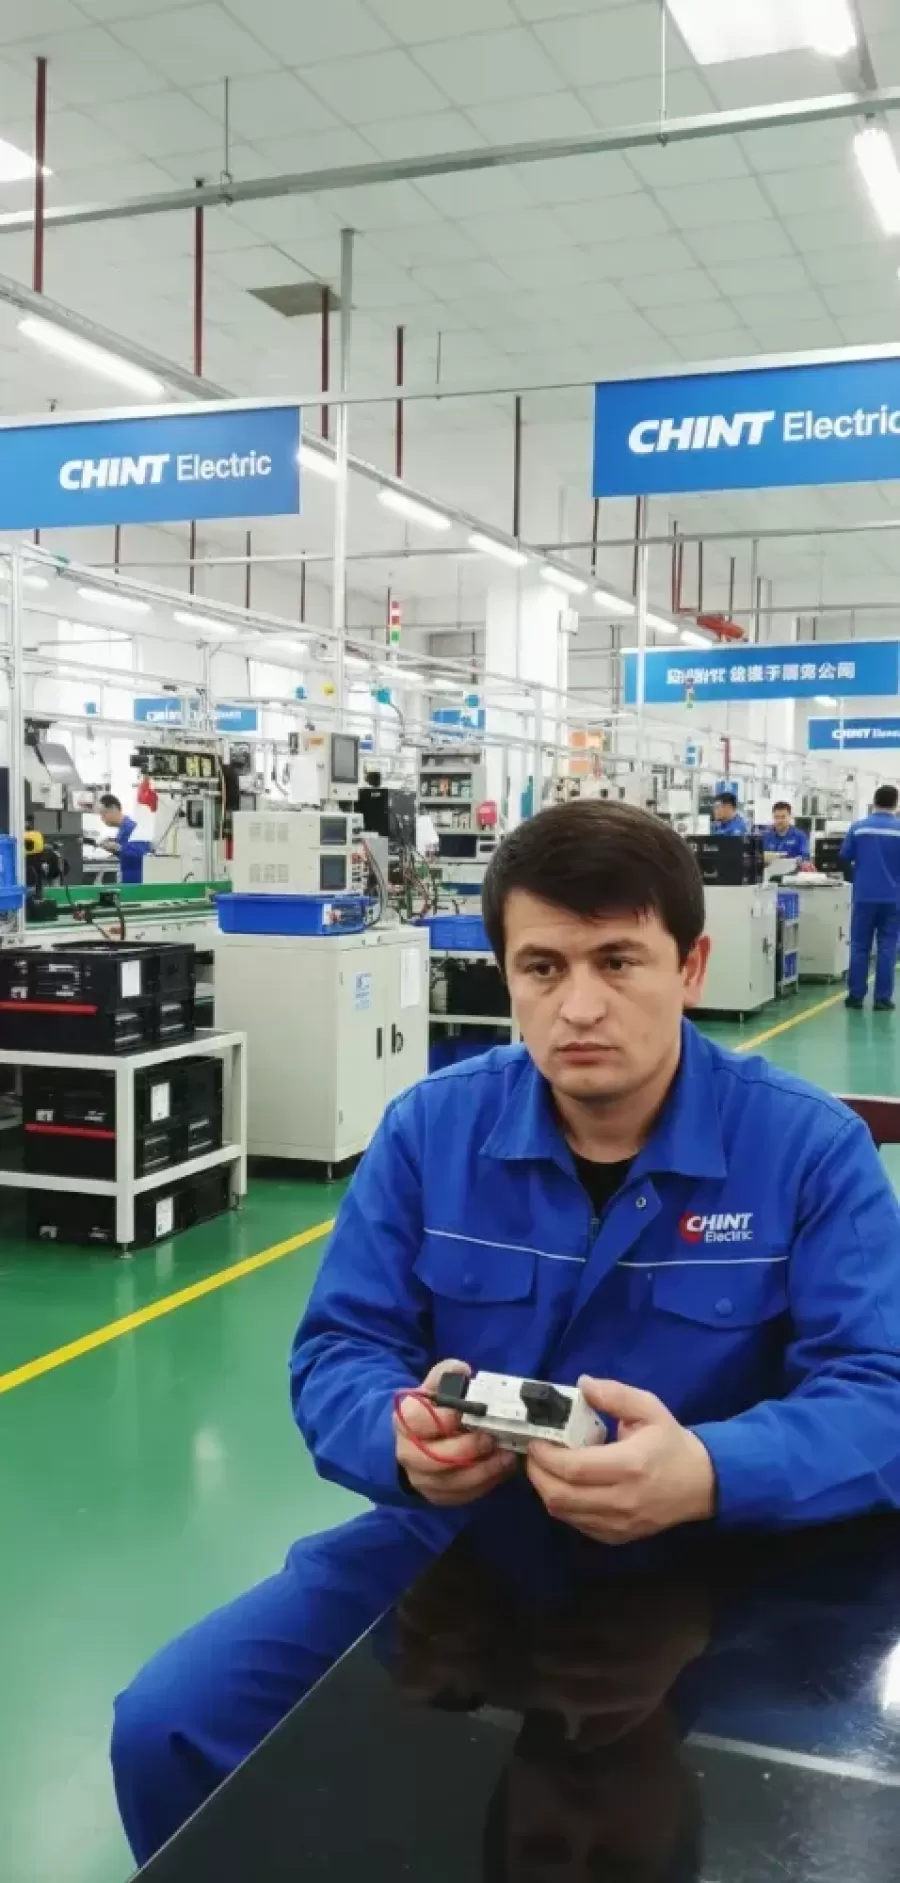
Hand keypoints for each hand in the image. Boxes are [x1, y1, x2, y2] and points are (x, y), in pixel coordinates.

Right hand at [394, 1360, 517, 1507]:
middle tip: (493, 1439)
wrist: (414, 1441)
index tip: (472, 1412)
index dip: (447, 1418)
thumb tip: (462, 1371)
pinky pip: (462, 1495)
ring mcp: (421, 1479)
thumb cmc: (431, 1410)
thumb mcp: (434, 1387)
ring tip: (507, 1457)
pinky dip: (485, 1484)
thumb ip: (447, 1375)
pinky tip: (501, 1469)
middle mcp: (408, 1453)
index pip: (421, 1421)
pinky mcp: (437, 1496)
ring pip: (453, 1482)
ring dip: (484, 1471)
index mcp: (406, 1421)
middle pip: (436, 1458)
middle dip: (469, 1449)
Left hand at [526, 1377, 714, 1545]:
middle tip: (534, 1454)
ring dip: (546, 1490)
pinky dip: (564, 1506)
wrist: (702, 1484)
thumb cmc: (671, 1443)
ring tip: (546, 1468)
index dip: (545, 1456)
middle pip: (560, 1496)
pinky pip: (578, 1525)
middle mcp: (622, 1500)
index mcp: (629, 1465)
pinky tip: (567, 1486)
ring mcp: (619, 1524)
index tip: (535, 1440)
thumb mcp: (648, 1408)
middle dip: (537, 1474)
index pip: (573, 1468)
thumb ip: (615, 1394)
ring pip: (565, 1513)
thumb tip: (582, 1384)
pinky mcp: (618, 1537)